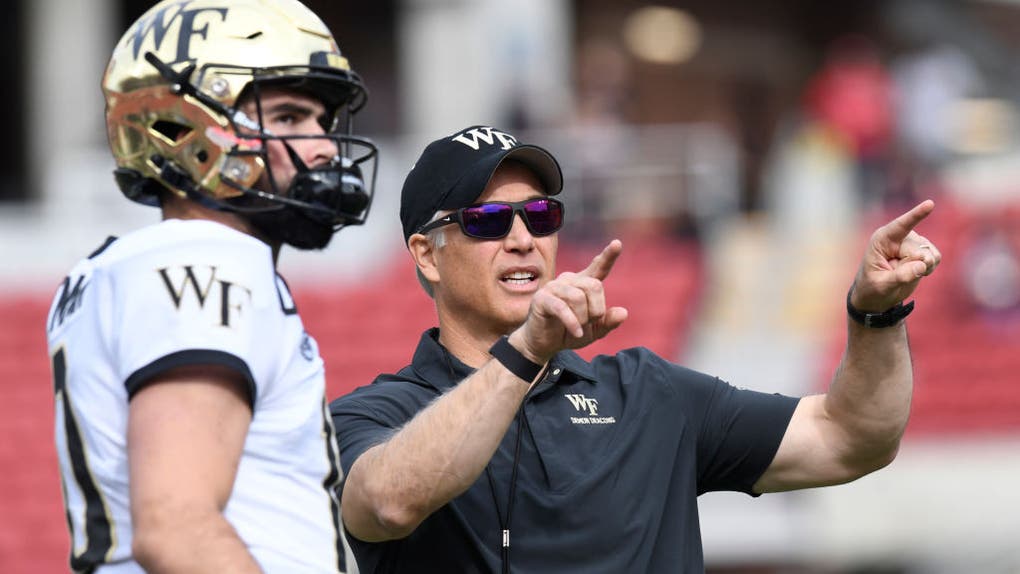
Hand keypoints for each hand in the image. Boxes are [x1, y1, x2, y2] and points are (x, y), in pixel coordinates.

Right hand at [509, 240, 628, 362]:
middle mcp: (569, 280)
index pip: (598, 267)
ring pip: (578, 297)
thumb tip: (623, 312)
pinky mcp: (542, 298)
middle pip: (594, 286)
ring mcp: (554, 287)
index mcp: (583, 284)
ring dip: (582, 318)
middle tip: (588, 323)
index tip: (617, 243)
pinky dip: (572, 323)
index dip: (608, 256)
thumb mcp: (594, 331)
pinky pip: (562, 308)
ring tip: (577, 328)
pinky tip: (576, 332)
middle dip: (596, 309)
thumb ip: (608, 322)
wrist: (544, 345)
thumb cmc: (568, 333)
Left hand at [851, 200, 941, 310]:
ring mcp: (912, 241)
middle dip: (914, 266)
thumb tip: (922, 265)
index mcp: (882, 239)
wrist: (877, 295)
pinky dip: (929, 268)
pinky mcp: (923, 249)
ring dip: (922, 268)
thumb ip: (901, 276)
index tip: (930, 204)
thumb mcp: (882, 285)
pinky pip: (936, 257)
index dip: (916, 215)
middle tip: (896, 275)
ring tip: (903, 274)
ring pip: (930, 254)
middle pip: (919, 250)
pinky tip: (915, 271)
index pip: (901, 225)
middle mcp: (898, 236)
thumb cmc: (873, 288)